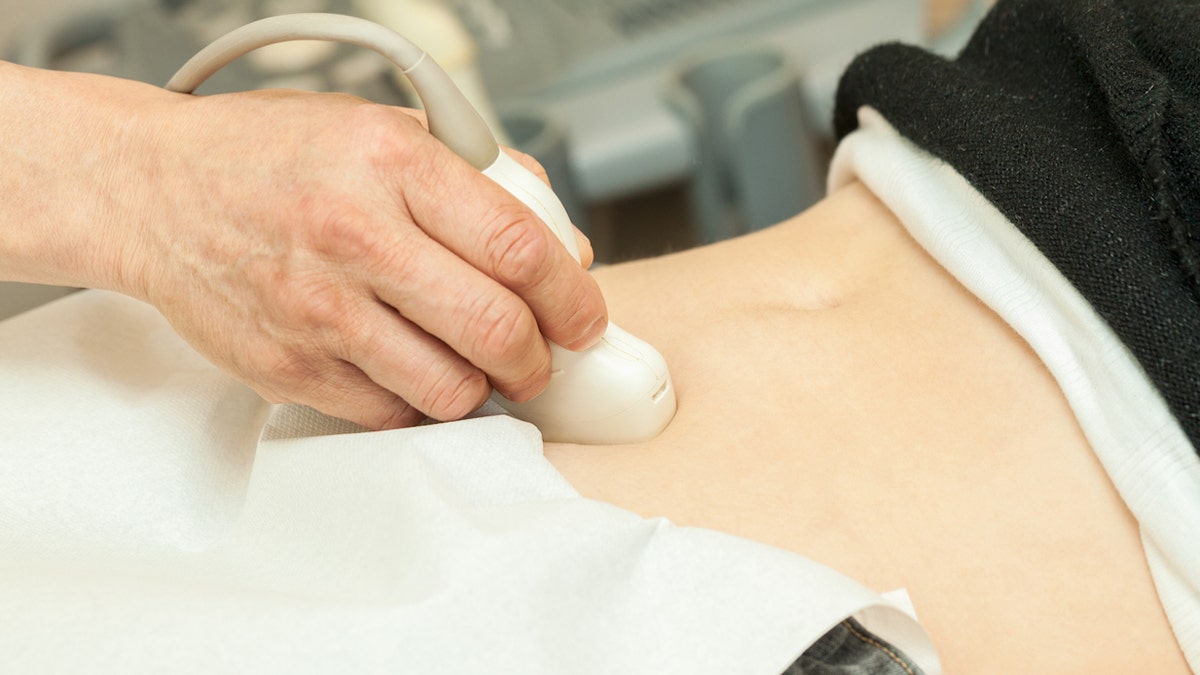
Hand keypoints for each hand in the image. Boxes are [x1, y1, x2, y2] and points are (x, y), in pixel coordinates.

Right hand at [1, 64, 606, 429]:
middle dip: (539, 359)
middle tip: (539, 357)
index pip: (519, 247)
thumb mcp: (380, 127)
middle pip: (496, 329)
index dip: (573, 297)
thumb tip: (562, 244)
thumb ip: (479, 179)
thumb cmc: (269, 157)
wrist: (152, 191)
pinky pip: (389, 415)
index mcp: (390, 162)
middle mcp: (354, 236)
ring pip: (449, 390)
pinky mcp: (287, 368)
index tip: (584, 318)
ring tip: (472, 364)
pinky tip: (409, 371)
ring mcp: (317, 311)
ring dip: (481, 388)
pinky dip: (417, 404)